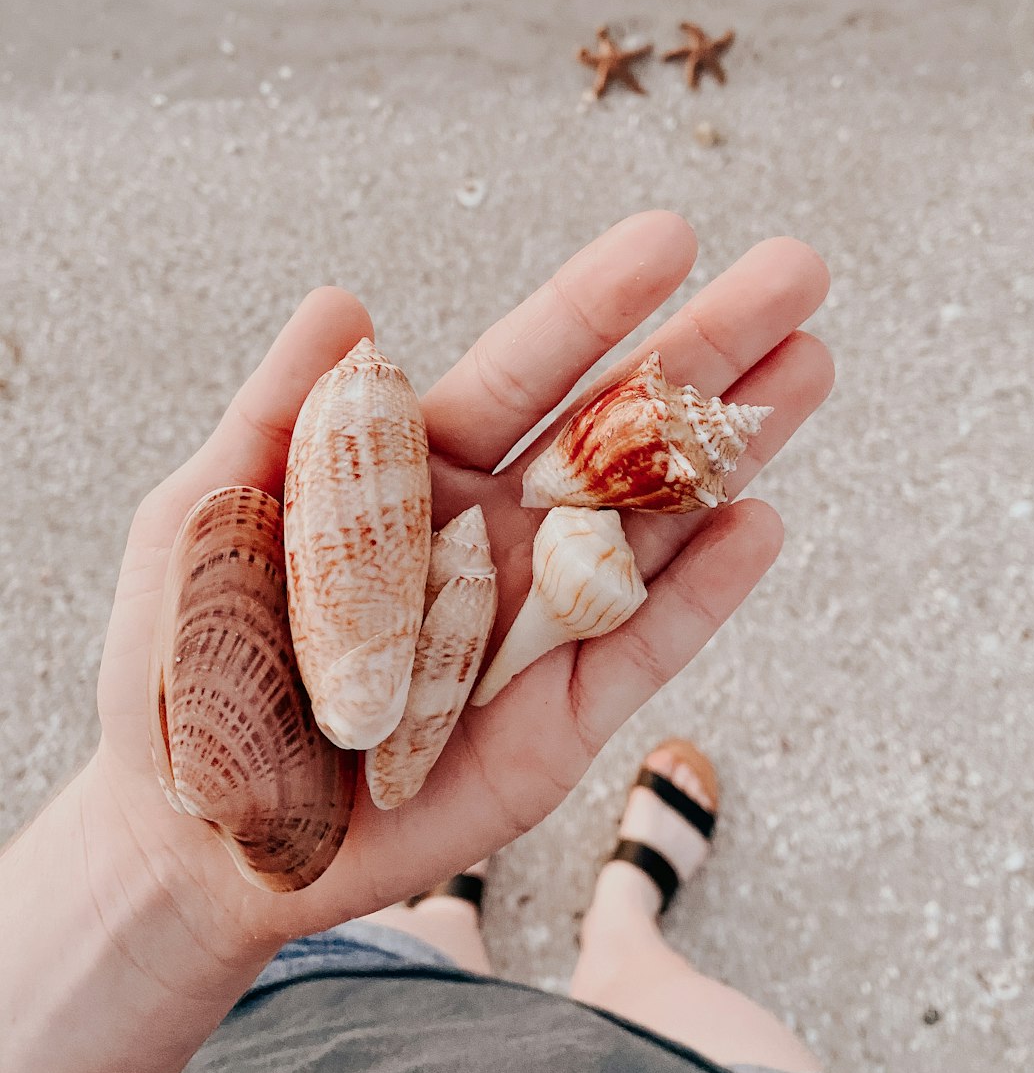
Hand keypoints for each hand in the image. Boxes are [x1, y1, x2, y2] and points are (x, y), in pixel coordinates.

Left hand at [92, 213, 831, 953]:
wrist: (189, 838)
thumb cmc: (182, 664)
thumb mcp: (203, 514)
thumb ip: (279, 411)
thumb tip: (345, 297)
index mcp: (414, 472)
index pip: (523, 371)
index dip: (596, 306)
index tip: (674, 235)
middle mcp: (492, 534)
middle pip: (616, 430)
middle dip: (706, 352)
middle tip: (799, 274)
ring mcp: (533, 624)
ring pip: (651, 523)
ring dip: (731, 450)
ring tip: (811, 367)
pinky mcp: (558, 722)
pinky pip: (641, 647)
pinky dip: (702, 591)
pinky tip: (759, 520)